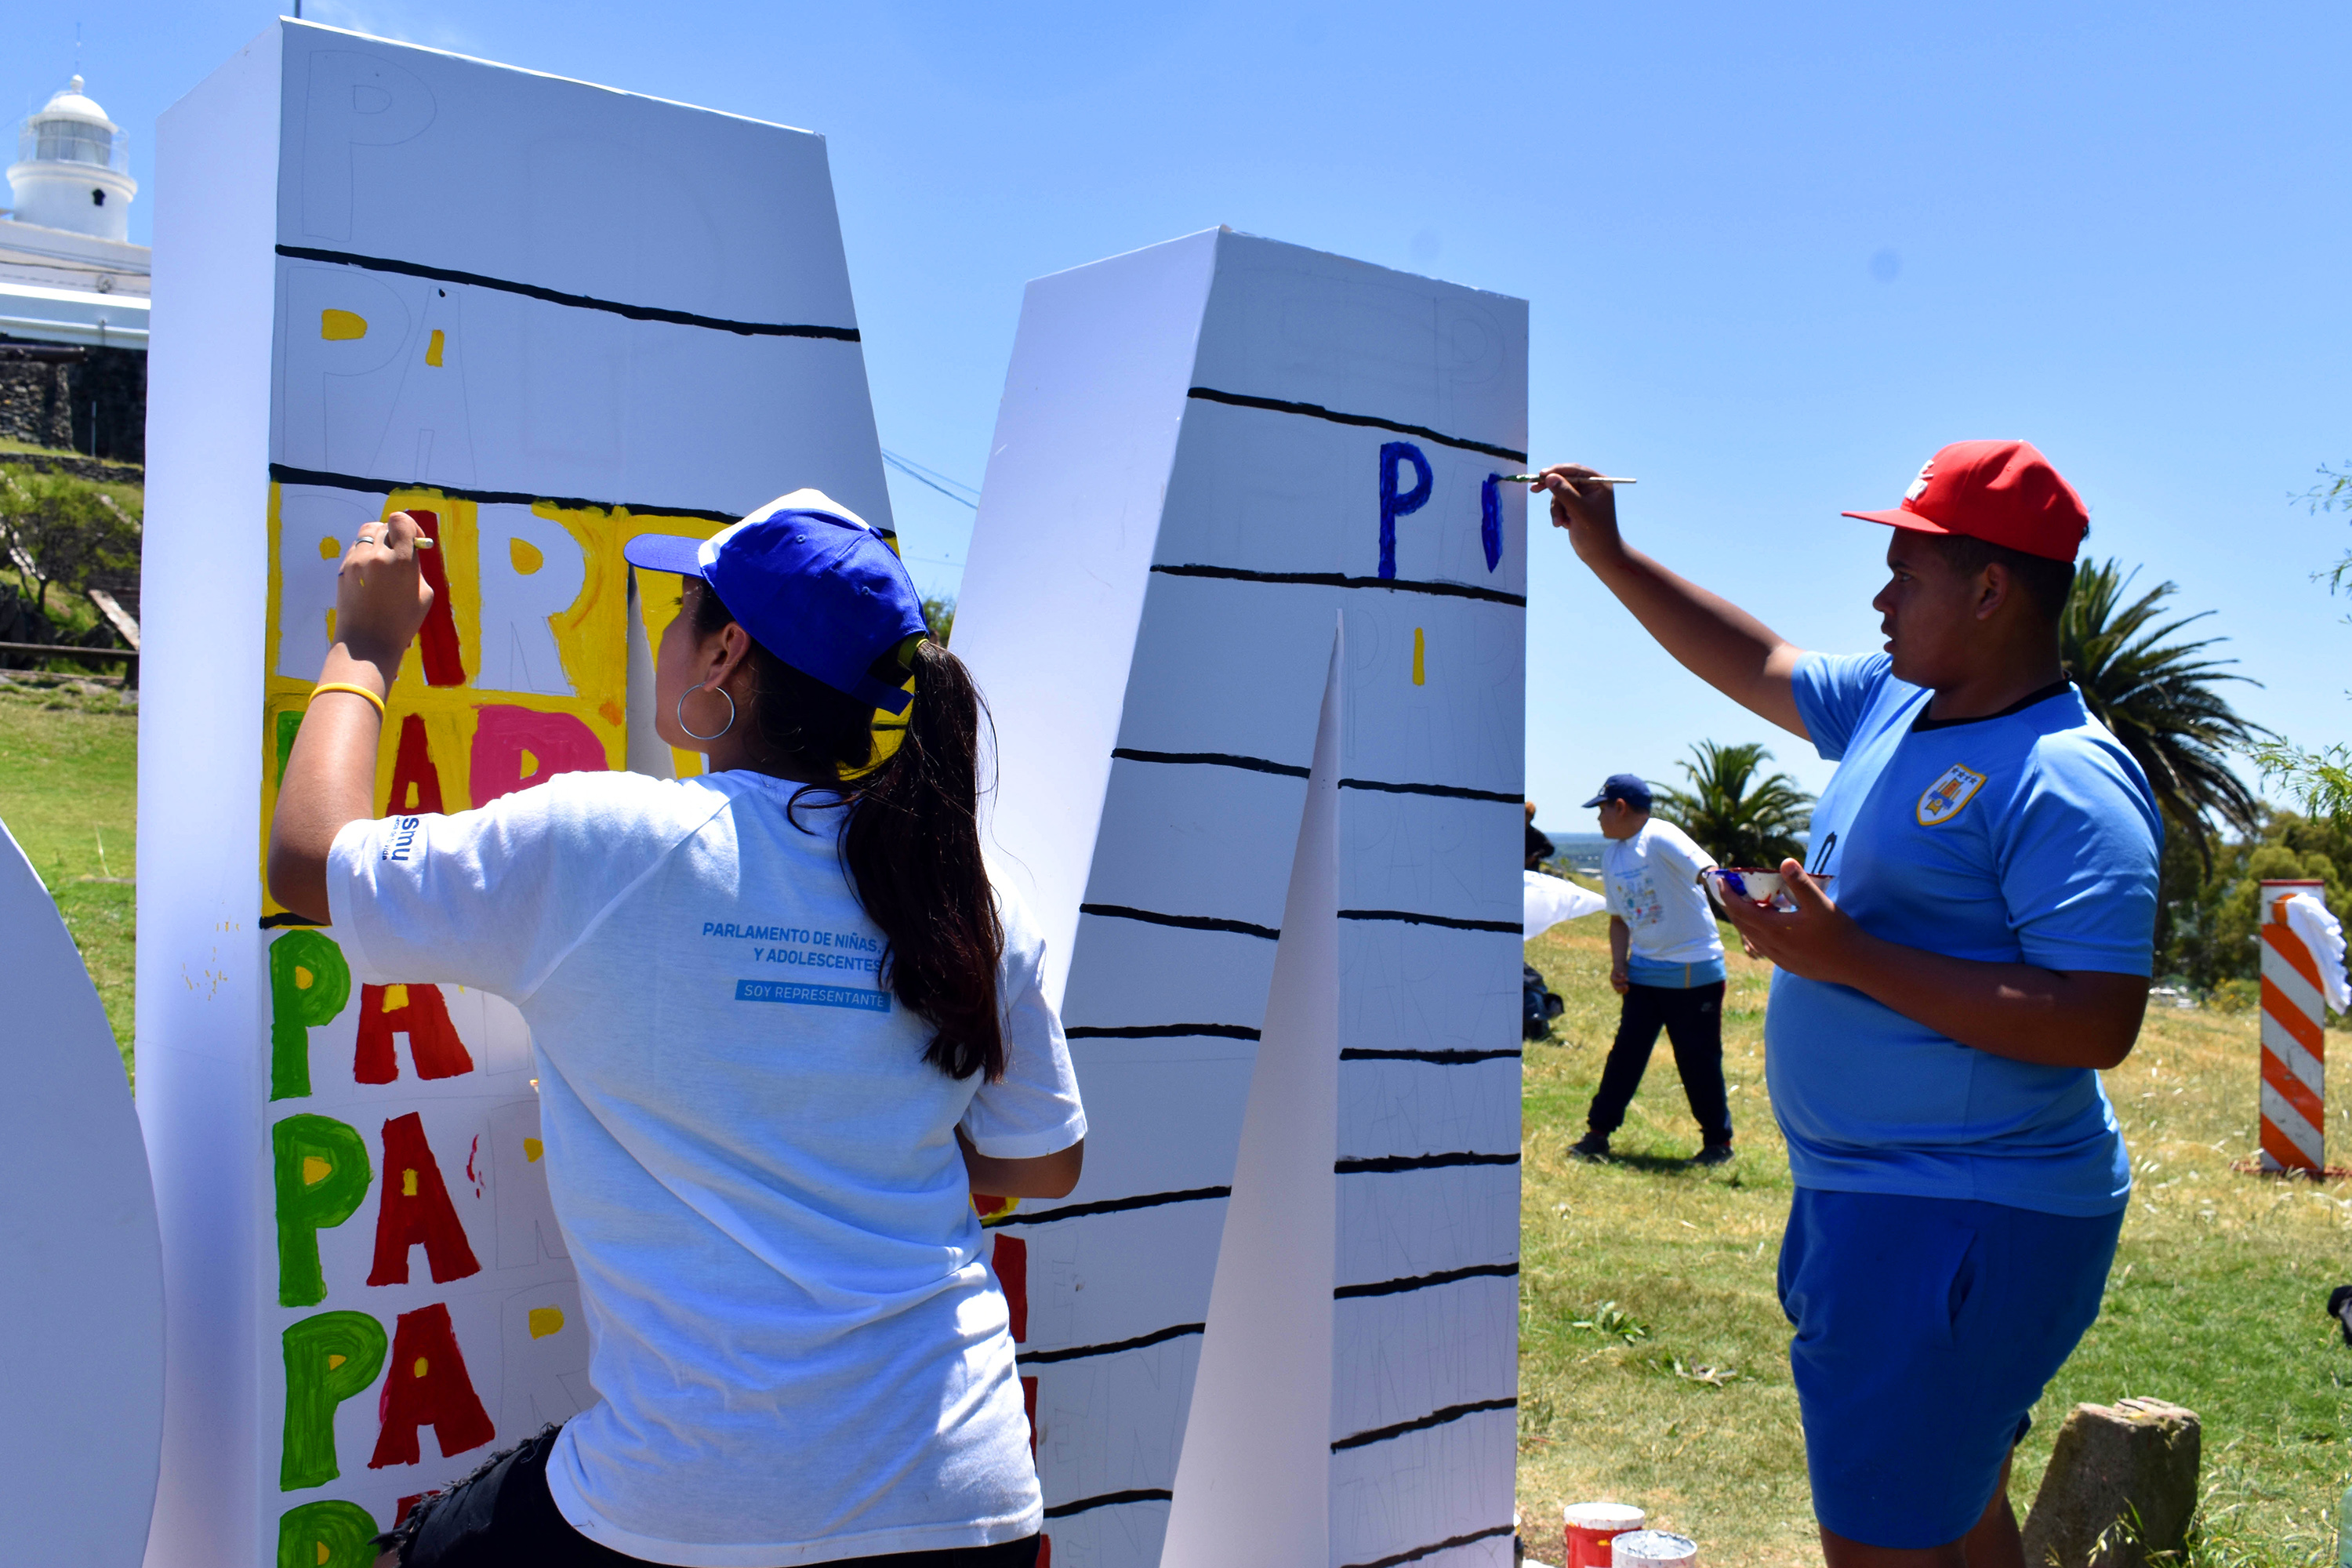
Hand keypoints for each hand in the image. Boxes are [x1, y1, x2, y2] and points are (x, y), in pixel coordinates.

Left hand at [333, 511, 433, 670]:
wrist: (367, 643)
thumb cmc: (402, 623)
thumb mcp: (423, 595)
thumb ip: (416, 568)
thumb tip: (410, 551)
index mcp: (401, 561)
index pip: (400, 521)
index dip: (410, 526)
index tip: (415, 540)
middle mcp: (377, 556)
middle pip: (385, 525)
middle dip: (395, 535)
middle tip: (400, 552)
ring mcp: (356, 561)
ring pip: (368, 533)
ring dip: (378, 540)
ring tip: (384, 558)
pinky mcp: (343, 569)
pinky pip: (356, 548)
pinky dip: (366, 553)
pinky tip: (372, 572)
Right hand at [1535, 464, 1624, 566]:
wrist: (1600, 554)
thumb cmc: (1595, 532)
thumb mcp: (1579, 510)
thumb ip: (1564, 492)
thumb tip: (1549, 476)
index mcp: (1599, 483)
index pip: (1575, 470)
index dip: (1557, 471)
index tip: (1541, 475)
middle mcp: (1592, 487)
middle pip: (1565, 480)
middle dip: (1552, 490)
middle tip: (1534, 489)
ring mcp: (1583, 497)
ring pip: (1559, 494)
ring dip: (1556, 509)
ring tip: (1559, 523)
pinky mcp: (1575, 507)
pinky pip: (1560, 504)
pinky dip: (1558, 514)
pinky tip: (1564, 525)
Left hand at [1609, 966, 1629, 995]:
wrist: (1620, 963)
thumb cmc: (1623, 974)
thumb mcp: (1624, 981)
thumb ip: (1624, 986)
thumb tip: (1625, 992)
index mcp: (1615, 984)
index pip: (1618, 991)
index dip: (1623, 991)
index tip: (1628, 988)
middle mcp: (1613, 981)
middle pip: (1615, 987)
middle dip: (1621, 987)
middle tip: (1627, 986)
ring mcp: (1613, 975)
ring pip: (1615, 979)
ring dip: (1621, 980)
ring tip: (1628, 979)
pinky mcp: (1614, 970)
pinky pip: (1616, 973)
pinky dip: (1620, 974)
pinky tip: (1623, 974)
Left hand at [1712, 858, 1871, 984]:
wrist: (1854, 964)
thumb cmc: (1838, 932)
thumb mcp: (1820, 904)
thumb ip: (1800, 883)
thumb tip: (1785, 861)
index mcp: (1774, 929)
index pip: (1741, 911)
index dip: (1728, 895)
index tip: (1720, 881)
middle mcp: (1771, 946)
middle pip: (1742, 924)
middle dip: (1731, 907)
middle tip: (1726, 891)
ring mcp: (1779, 958)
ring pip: (1752, 938)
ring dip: (1744, 921)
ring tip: (1743, 907)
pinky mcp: (1788, 965)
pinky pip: (1764, 948)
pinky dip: (1757, 935)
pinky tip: (1765, 929)